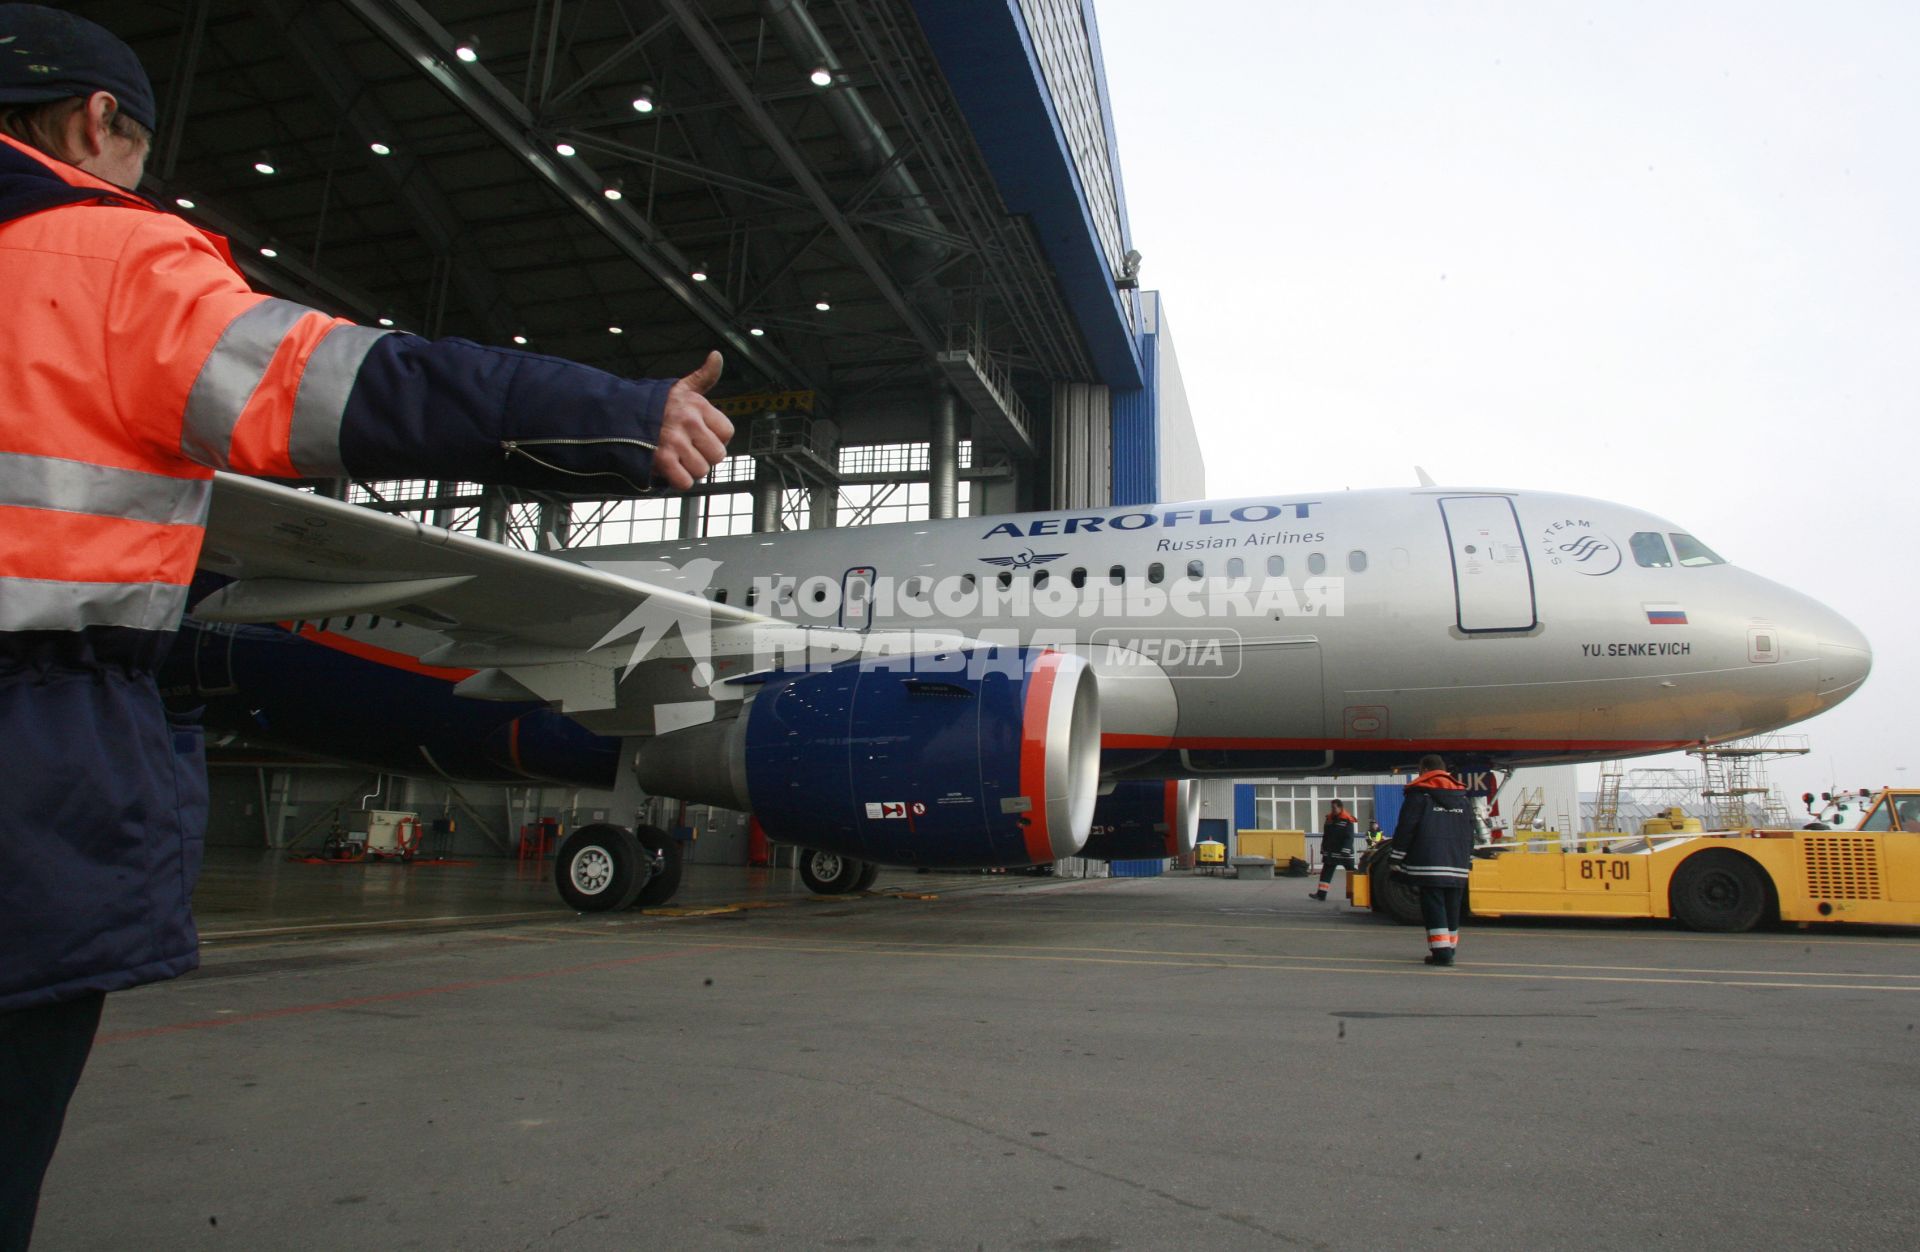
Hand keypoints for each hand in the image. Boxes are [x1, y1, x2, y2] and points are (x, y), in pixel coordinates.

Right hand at [652, 351, 733, 489]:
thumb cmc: (655, 405)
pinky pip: (685, 481)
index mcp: (697, 405)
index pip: (727, 431)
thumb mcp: (681, 387)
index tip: (703, 435)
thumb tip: (717, 356)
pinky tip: (671, 469)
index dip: (717, 437)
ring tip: (679, 458)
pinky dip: (679, 480)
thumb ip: (704, 376)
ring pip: (702, 470)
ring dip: (691, 469)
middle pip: (718, 454)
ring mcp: (676, 442)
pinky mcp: (662, 460)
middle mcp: (689, 422)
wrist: (620, 415)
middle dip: (705, 456)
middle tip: (691, 450)